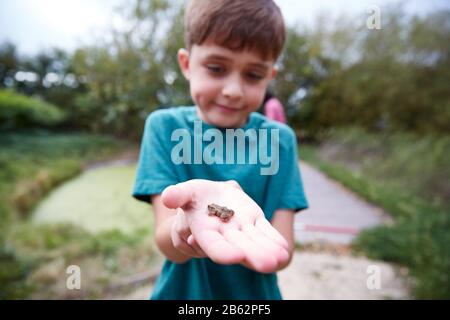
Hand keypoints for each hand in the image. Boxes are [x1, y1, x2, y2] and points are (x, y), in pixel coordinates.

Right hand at [161, 179, 288, 272]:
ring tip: (279, 259)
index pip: (212, 244)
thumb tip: (167, 197)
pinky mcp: (254, 222)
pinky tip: (284, 250)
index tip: (235, 256)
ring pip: (254, 242)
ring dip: (267, 251)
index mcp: (203, 231)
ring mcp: (241, 230)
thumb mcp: (184, 192)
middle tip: (267, 264)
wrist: (211, 195)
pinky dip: (273, 241)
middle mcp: (223, 235)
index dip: (222, 251)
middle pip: (238, 247)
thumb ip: (177, 195)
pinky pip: (264, 233)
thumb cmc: (193, 196)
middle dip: (252, 255)